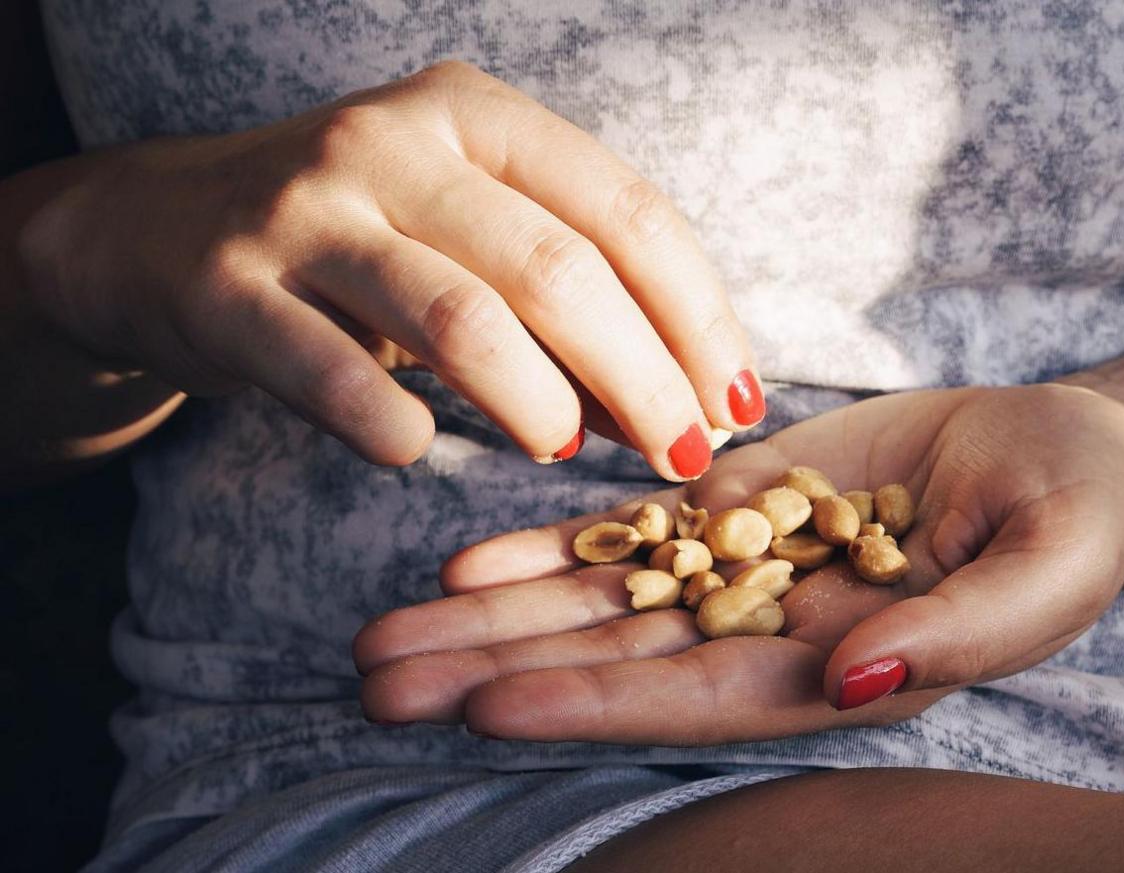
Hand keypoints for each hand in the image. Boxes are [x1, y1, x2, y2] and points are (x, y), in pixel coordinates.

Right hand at [17, 61, 759, 477]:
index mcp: (476, 114)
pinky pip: (333, 374)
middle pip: (558, 269)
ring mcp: (307, 211)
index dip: (696, 314)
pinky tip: (415, 449)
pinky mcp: (229, 288)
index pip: (625, 211)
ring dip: (537, 401)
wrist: (157, 229)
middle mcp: (393, 143)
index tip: (736, 398)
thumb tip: (680, 399)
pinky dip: (392, 427)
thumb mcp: (466, 225)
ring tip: (566, 450)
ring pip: (460, 316)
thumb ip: (565, 293)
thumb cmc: (357, 238)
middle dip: (643, 375)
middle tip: (681, 452)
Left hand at [354, 383, 1123, 742]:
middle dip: (499, 668)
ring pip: (603, 599)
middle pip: (615, 658)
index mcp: (841, 671)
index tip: (489, 703)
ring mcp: (746, 569)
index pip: (698, 696)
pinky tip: (468, 554)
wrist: (1058, 452)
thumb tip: (854, 683)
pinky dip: (552, 545)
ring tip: (384, 630)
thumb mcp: (1048, 571)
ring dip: (496, 614)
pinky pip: (632, 529)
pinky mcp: (738, 504)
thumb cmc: (1075, 517)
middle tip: (379, 677)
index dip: (595, 701)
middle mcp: (772, 634)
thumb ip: (956, 635)